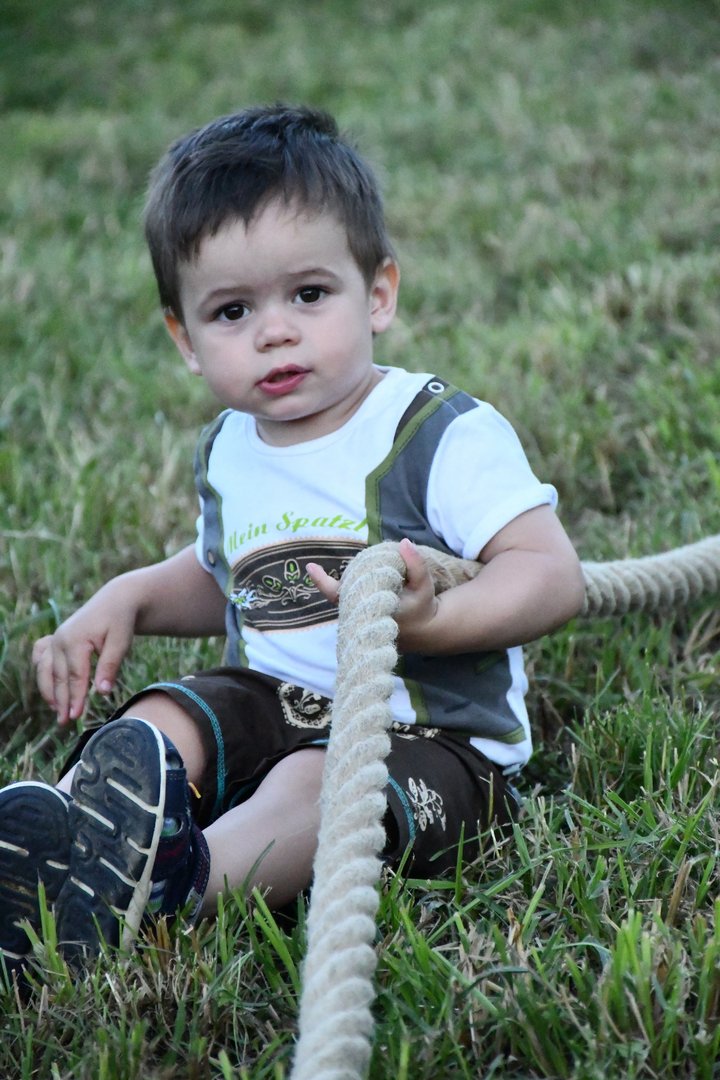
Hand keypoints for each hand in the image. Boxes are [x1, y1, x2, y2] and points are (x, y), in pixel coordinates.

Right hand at [32, 581, 136, 725]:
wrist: (115, 601)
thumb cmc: (120, 622)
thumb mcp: (121, 642)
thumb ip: (110, 666)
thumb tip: (102, 692)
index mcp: (75, 640)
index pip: (75, 676)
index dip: (75, 698)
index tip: (76, 717)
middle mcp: (60, 639)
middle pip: (59, 677)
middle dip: (61, 701)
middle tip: (65, 722)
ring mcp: (55, 639)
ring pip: (46, 670)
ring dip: (49, 692)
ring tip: (56, 711)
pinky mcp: (55, 639)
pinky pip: (41, 657)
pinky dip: (42, 672)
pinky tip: (48, 687)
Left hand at [307, 538, 437, 652]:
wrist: (424, 630)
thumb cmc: (423, 605)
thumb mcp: (424, 585)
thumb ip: (416, 564)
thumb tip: (404, 542)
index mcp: (374, 609)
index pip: (341, 595)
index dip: (323, 581)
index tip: (309, 566)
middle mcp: (363, 617)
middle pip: (339, 594)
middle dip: (332, 580)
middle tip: (324, 566)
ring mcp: (360, 622)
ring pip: (342, 598)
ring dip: (341, 584)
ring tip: (331, 572)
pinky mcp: (361, 621)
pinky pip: (346, 602)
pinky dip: (342, 589)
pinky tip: (333, 578)